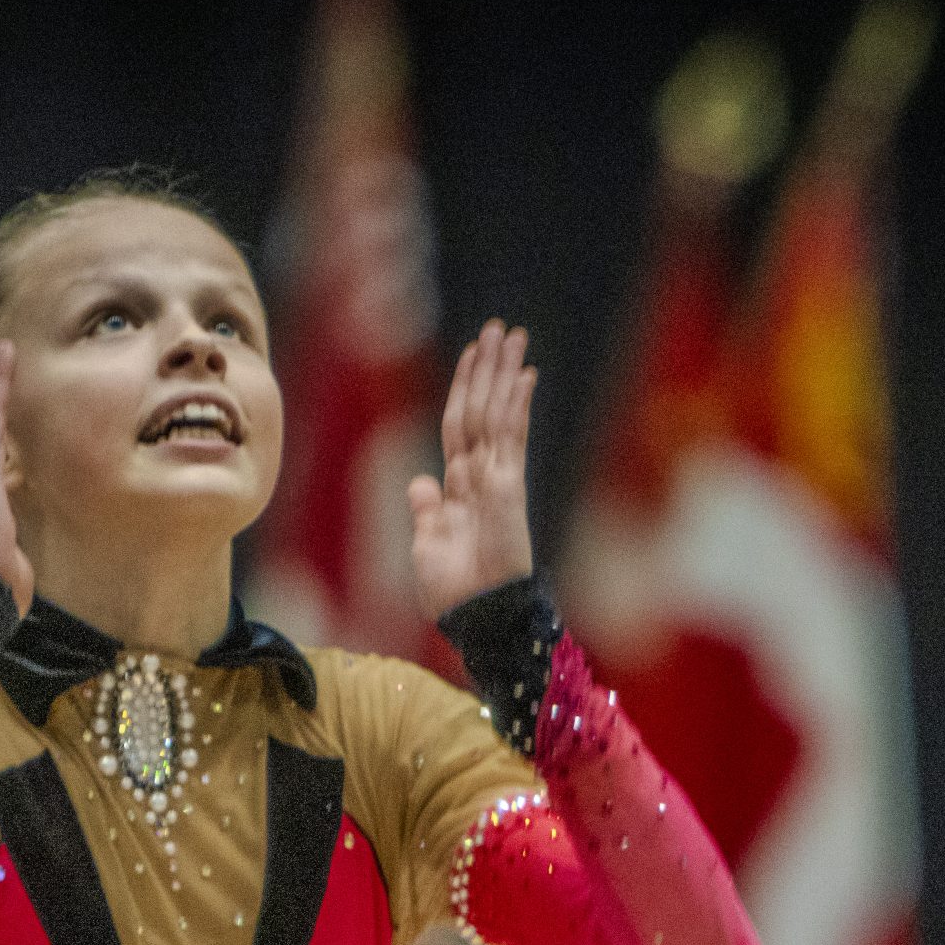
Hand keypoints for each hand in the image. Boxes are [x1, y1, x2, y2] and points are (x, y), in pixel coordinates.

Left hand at [409, 319, 536, 622]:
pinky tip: (523, 375)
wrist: (476, 615)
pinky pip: (510, 437)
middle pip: (482, 409)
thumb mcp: (428, 545)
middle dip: (489, 369)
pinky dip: (515, 405)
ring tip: (512, 335)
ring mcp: (498, 477)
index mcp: (458, 488)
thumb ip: (428, 511)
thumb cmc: (453, 590)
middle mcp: (480, 475)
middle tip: (498, 329)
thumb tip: (421, 481)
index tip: (472, 356)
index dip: (465, 390)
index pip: (461, 426)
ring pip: (498, 413)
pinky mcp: (509, 486)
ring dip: (503, 373)